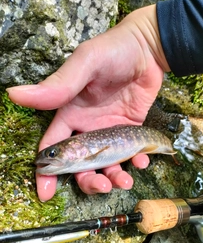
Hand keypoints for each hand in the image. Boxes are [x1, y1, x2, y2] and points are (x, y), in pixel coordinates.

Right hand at [7, 5, 169, 201]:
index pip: (53, 147)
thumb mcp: (85, 65)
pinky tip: (142, 161)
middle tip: (102, 186)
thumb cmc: (113, 52)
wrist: (148, 49)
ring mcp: (110, 132)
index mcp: (70, 114)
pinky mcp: (131, 132)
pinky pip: (131, 154)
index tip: (46, 193)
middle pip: (82, 164)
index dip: (48, 171)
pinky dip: (136, 162)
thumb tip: (14, 94)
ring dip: (114, 177)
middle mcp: (88, 128)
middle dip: (89, 180)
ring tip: (125, 181)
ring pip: (107, 164)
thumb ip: (58, 85)